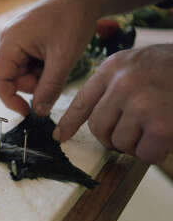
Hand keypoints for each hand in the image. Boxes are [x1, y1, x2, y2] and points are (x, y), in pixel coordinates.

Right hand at [0, 0, 98, 115]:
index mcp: (10, 42)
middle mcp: (8, 41)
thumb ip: (49, 88)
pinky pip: (29, 65)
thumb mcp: (63, 59)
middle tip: (55, 78)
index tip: (28, 112)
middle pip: (12, 78)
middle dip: (33, 85)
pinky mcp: (25, 42)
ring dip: (40, 77)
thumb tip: (39, 112)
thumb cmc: (73, 20)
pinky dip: (42, 69)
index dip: (10, 100)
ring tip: (58, 62)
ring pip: (22, 74)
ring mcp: (16, 41)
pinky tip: (55, 57)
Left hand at [54, 44, 172, 163]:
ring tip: (154, 128)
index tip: (59, 136)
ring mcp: (141, 102)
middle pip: (99, 128)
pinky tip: (166, 137)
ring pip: (120, 143)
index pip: (82, 101)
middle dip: (113, 138)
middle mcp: (123, 83)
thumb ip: (114, 87)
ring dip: (136, 144)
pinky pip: (143, 153)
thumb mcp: (137, 67)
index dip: (69, 122)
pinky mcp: (161, 124)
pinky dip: (154, 152)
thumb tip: (94, 120)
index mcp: (113, 68)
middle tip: (132, 134)